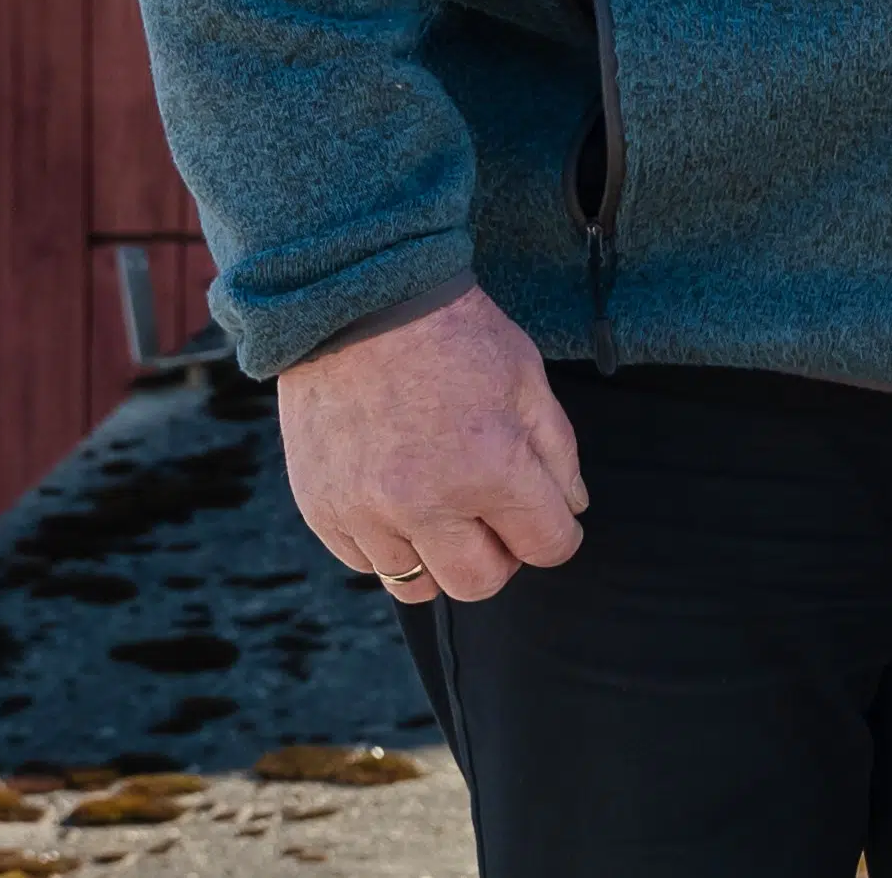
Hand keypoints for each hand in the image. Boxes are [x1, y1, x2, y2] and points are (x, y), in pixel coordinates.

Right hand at [278, 284, 587, 603]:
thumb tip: (569, 510)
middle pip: (480, 583)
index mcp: (490, 468)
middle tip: (497, 518)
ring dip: (441, 555)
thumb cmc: (455, 338)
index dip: (558, 534)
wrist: (359, 308)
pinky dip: (389, 544)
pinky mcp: (322, 510)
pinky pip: (366, 563)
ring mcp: (366, 512)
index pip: (546, 546)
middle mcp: (425, 502)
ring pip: (418, 584)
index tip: (551, 518)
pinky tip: (399, 498)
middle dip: (502, 557)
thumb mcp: (529, 382)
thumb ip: (558, 455)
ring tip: (444, 507)